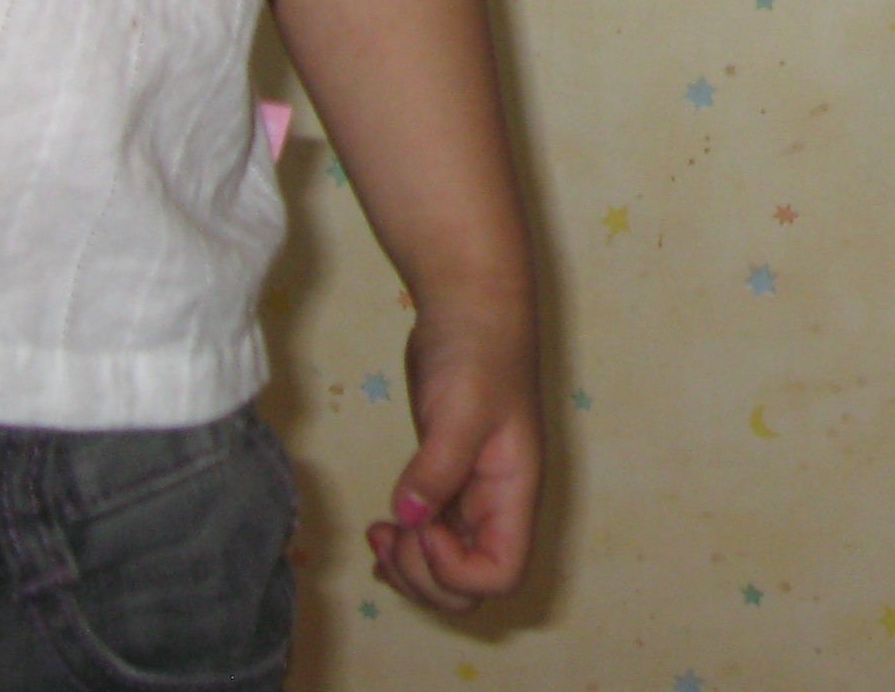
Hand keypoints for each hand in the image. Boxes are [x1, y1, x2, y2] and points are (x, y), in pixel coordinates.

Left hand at [366, 301, 541, 615]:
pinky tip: (381, 530)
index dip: (454, 570)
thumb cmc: (480, 353)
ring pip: (444, 569)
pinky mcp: (442, 479)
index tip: (422, 526)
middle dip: (425, 578)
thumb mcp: (463, 408)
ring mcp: (469, 495)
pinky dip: (402, 549)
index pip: (499, 574)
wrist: (468, 307)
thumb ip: (437, 467)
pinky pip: (427, 539)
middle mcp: (496, 504)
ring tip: (379, 536)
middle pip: (470, 587)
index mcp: (514, 493)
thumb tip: (408, 519)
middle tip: (392, 536)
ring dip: (408, 570)